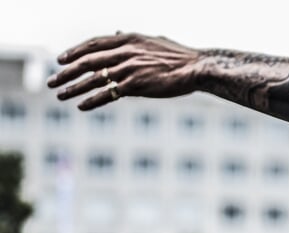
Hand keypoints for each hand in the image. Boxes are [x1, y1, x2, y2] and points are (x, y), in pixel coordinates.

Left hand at [49, 33, 202, 110]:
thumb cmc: (180, 56)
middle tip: (51, 80)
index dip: (74, 51)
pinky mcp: (136, 85)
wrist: (197, 69)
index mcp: (128, 39)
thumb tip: (117, 31)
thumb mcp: (153, 40)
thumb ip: (132, 38)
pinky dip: (92, 100)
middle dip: (66, 72)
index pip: (93, 44)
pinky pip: (108, 94)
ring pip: (93, 79)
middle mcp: (125, 52)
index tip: (60, 59)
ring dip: (73, 87)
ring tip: (60, 95)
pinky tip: (81, 106)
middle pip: (87, 61)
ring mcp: (129, 69)